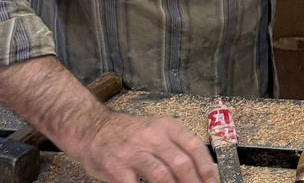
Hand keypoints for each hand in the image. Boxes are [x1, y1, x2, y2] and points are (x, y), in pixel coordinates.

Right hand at [69, 110, 218, 182]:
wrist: (91, 128)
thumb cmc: (127, 134)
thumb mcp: (155, 130)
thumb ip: (174, 145)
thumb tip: (196, 169)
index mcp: (167, 126)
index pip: (194, 147)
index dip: (206, 168)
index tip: (213, 182)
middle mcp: (153, 137)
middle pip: (181, 164)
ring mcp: (134, 152)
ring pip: (163, 176)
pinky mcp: (117, 167)